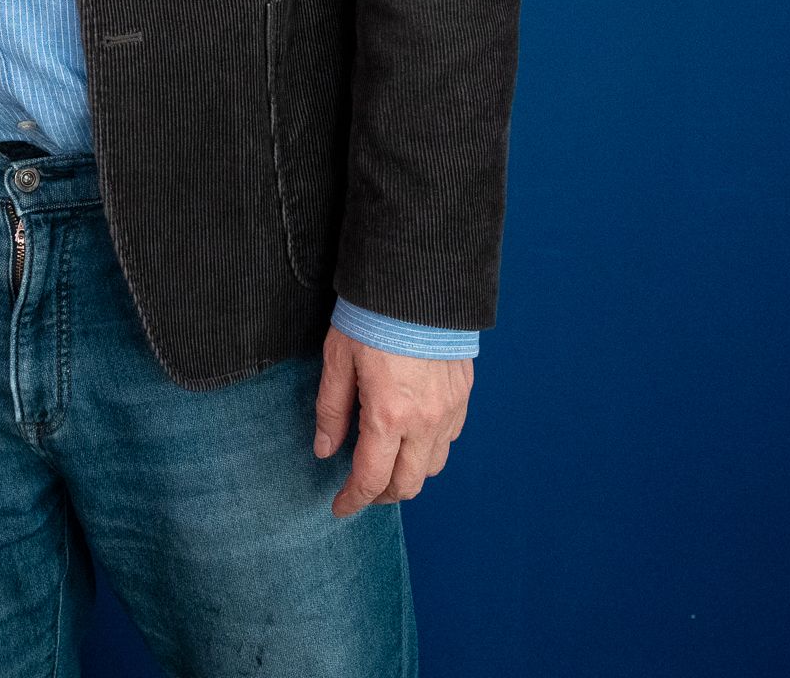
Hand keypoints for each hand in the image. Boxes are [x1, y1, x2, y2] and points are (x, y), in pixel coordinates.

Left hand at [311, 329, 471, 516]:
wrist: (417, 282)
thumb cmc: (371, 318)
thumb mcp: (337, 361)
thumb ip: (332, 410)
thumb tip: (325, 449)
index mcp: (388, 416)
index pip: (371, 479)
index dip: (353, 499)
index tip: (340, 508)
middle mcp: (425, 422)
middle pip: (408, 484)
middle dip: (382, 495)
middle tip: (362, 490)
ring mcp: (450, 410)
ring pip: (434, 466)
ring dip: (409, 475)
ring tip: (387, 465)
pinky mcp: (464, 395)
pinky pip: (450, 438)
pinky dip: (430, 448)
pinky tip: (412, 436)